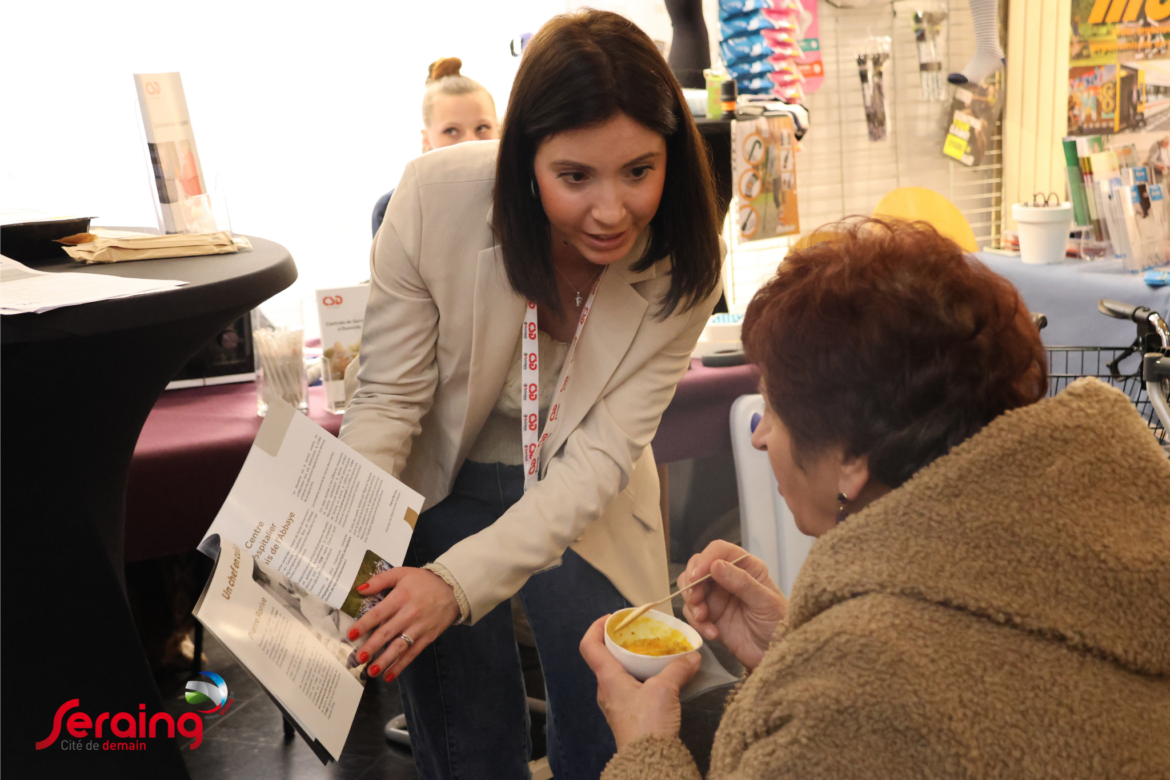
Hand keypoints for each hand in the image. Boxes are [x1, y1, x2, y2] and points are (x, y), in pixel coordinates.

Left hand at [347, 567, 459, 682]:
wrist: (454, 589)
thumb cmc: (425, 581)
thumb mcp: (402, 573)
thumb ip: (380, 580)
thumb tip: (360, 589)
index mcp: (400, 598)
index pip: (378, 613)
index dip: (363, 624)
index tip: (350, 635)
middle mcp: (408, 615)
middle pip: (387, 633)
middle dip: (371, 646)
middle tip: (358, 658)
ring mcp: (418, 628)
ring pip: (399, 647)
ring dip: (384, 660)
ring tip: (371, 671)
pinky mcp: (427, 638)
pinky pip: (412, 654)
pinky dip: (401, 665)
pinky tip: (389, 676)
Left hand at [579, 615, 700, 750]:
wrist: (648, 763)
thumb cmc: (648, 724)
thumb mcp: (665, 690)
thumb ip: (678, 669)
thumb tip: (692, 657)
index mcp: (607, 678)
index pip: (588, 646)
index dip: (595, 627)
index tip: (612, 618)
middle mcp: (606, 689)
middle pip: (605, 658)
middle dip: (621, 643)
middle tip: (641, 634)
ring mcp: (615, 704)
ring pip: (619, 674)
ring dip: (633, 662)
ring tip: (654, 654)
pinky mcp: (627, 716)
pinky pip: (630, 689)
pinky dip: (642, 678)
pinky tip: (661, 679)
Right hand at [679, 540, 785, 670]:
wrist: (777, 655)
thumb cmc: (779, 625)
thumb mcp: (765, 602)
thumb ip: (742, 582)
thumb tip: (715, 565)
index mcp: (746, 567)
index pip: (719, 550)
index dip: (704, 560)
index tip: (696, 577)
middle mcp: (728, 578)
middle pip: (698, 567)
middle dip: (692, 583)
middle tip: (695, 600)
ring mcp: (717, 597)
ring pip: (690, 589)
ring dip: (692, 604)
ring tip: (704, 619)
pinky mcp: (710, 617)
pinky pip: (692, 613)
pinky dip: (697, 623)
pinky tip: (713, 634)